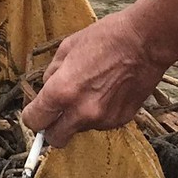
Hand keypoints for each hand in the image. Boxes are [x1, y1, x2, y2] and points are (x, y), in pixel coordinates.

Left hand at [22, 7, 165, 145]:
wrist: (145, 42)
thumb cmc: (105, 38)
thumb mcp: (67, 48)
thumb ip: (51, 73)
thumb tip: (46, 89)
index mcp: (62, 91)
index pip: (33, 121)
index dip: (32, 115)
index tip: (36, 110)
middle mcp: (80, 111)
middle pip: (55, 139)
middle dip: (52, 128)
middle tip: (58, 112)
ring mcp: (102, 119)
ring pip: (79, 130)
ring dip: (78, 118)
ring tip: (92, 91)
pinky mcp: (120, 120)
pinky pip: (101, 124)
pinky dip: (99, 114)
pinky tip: (108, 92)